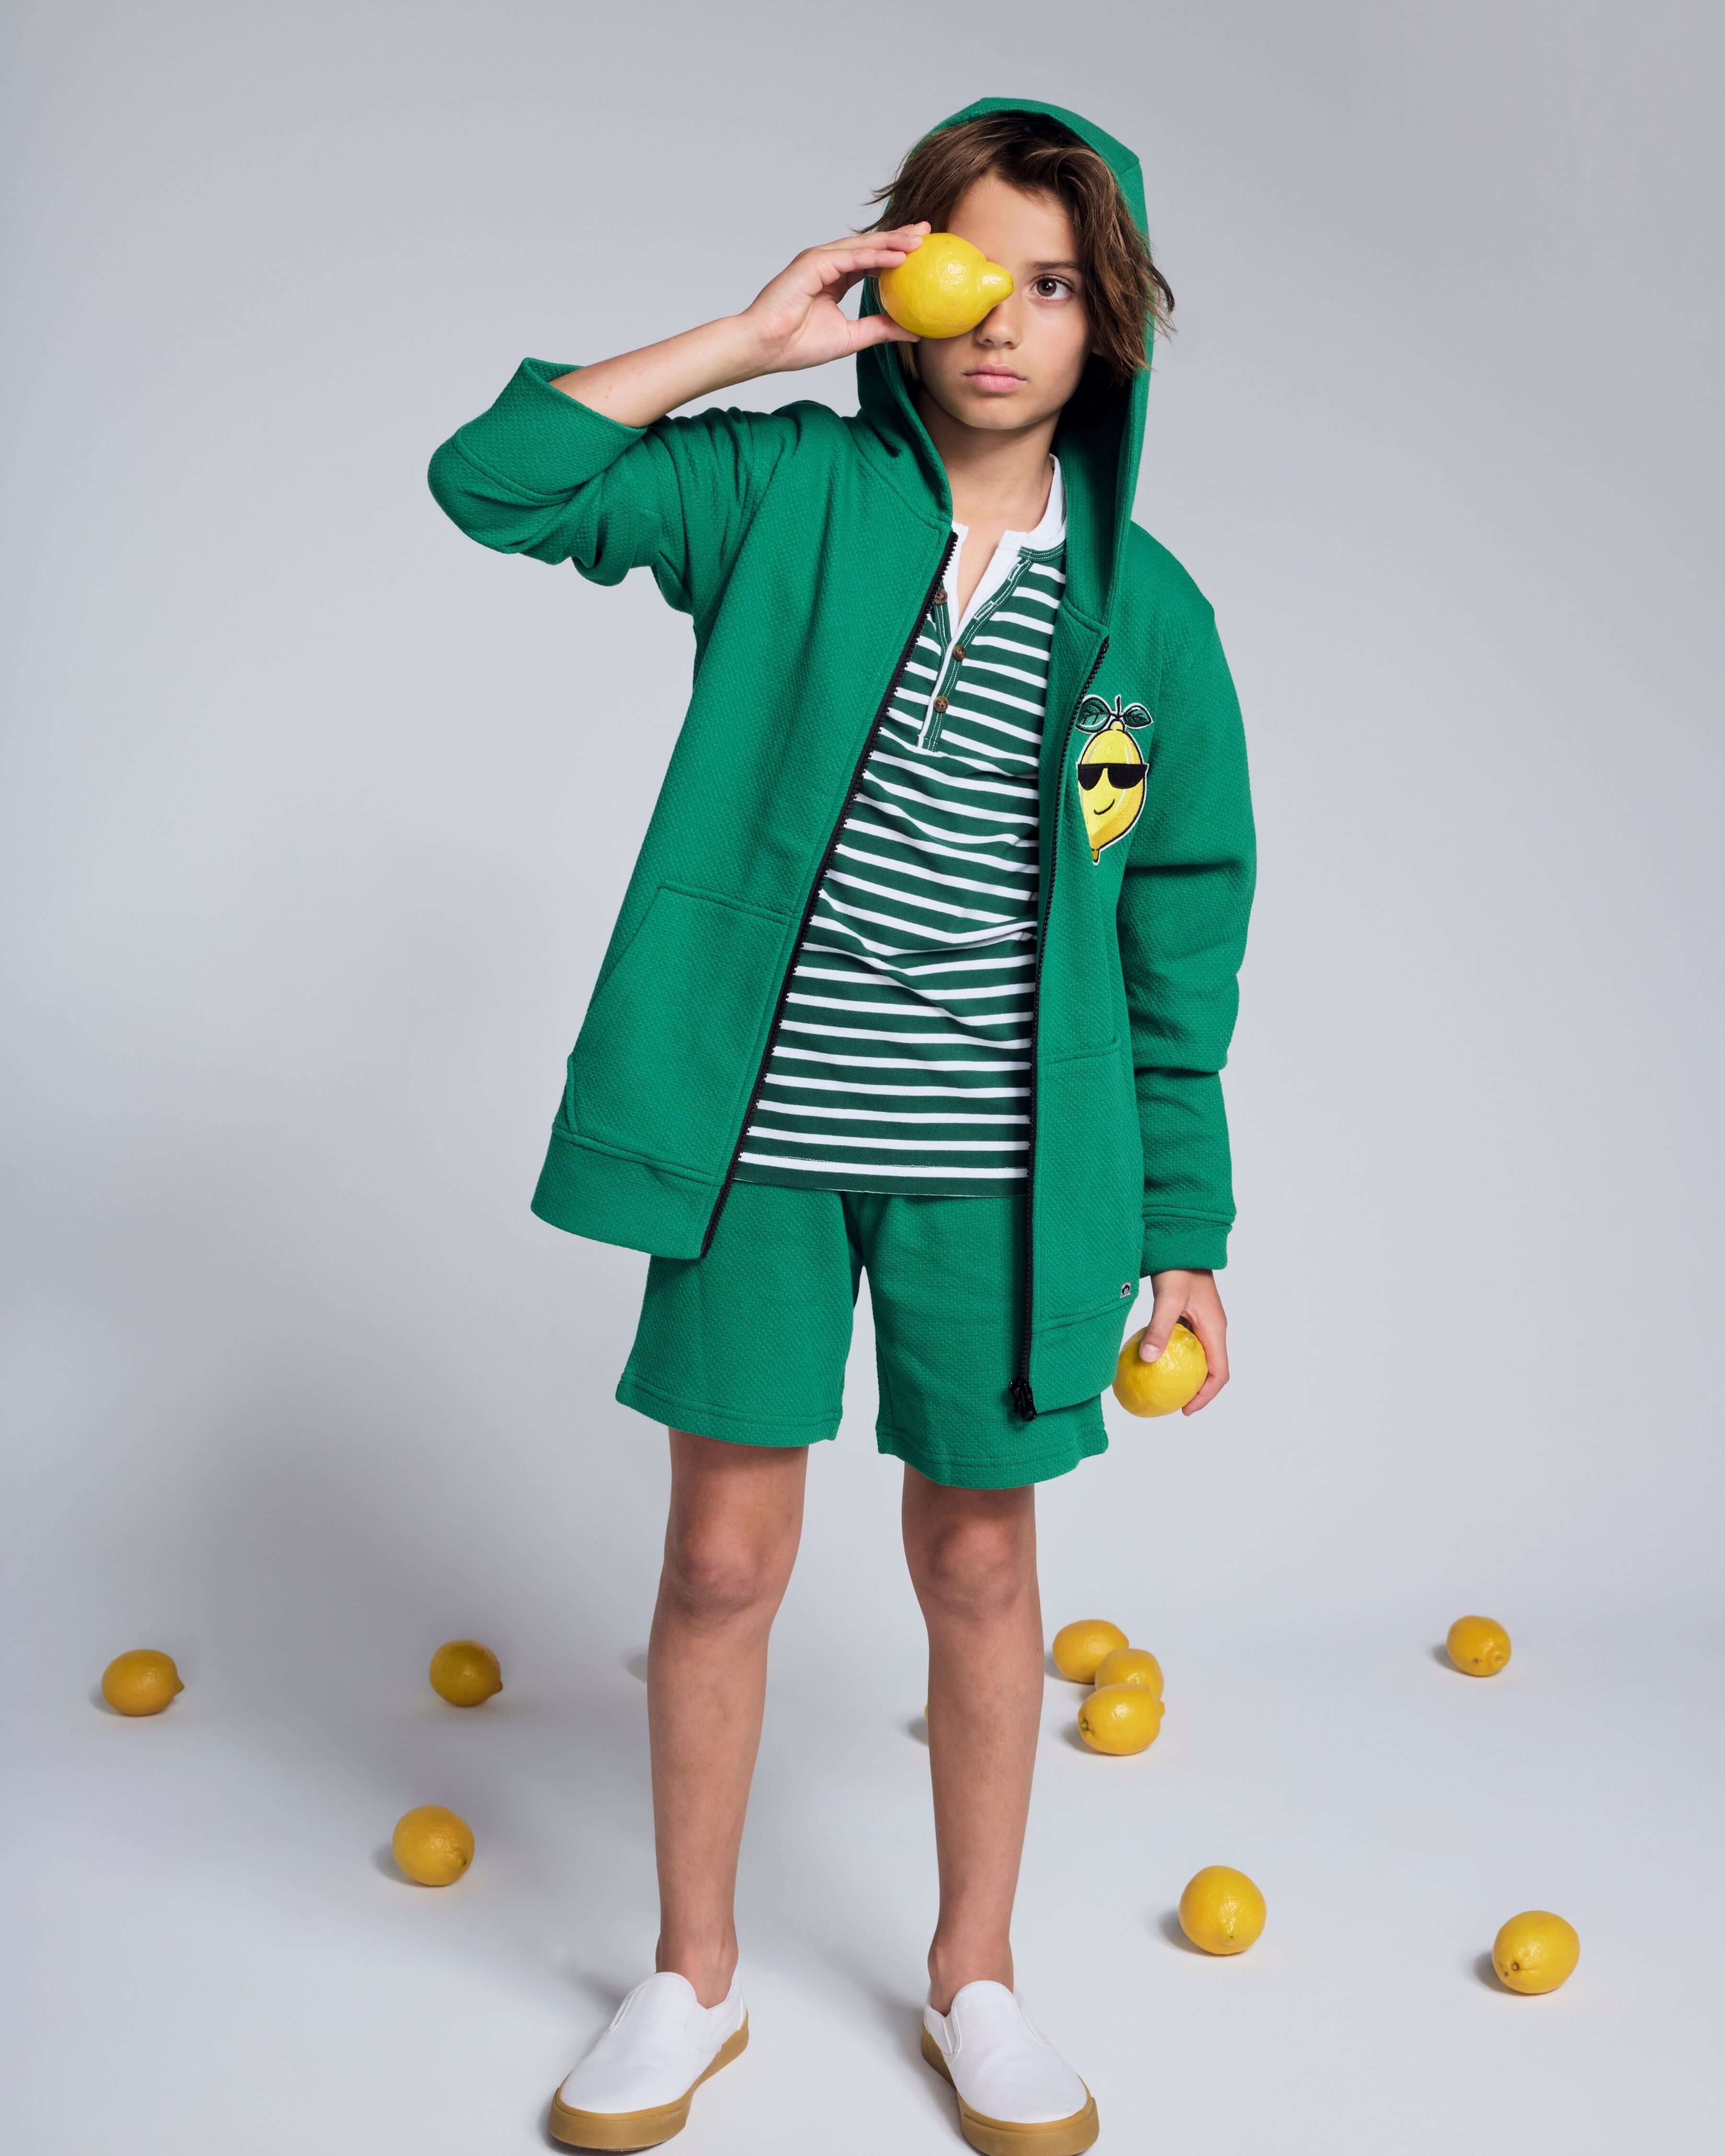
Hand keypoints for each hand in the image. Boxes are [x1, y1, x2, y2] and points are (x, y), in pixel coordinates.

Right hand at [736, 225, 927, 372]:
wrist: (766, 348)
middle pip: (870, 246)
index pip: (870, 261)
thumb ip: (880, 328)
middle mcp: (827, 264)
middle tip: (927, 232)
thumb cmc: (798, 345)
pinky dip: (875, 256)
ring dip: (892, 242)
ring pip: (863, 247)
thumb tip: (914, 330)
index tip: (922, 253)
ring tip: (920, 240)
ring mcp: (819, 260)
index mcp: (834, 279)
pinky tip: (899, 257)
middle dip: (899, 237)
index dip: (896, 254)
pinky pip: (851, 257)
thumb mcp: (852, 337)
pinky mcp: (813, 263)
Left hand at [1137, 1269, 1228, 1413]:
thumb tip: (1147, 1359)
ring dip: (1186, 1374)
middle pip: (1211, 1369)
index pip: (1219, 1373)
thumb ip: (1159, 1329)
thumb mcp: (1168, 1299)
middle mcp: (1213, 1328)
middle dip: (1196, 1390)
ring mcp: (1202, 1322)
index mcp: (1215, 1329)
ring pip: (1199, 1357)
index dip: (1206, 1396)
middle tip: (1173, 1403)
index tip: (1186, 1410)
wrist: (1182, 1242)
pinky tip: (1152, 1360)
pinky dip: (1174, 1356)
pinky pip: (1186, 1343)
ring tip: (1163, 1387)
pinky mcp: (1190, 1316)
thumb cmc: (1179, 1268)